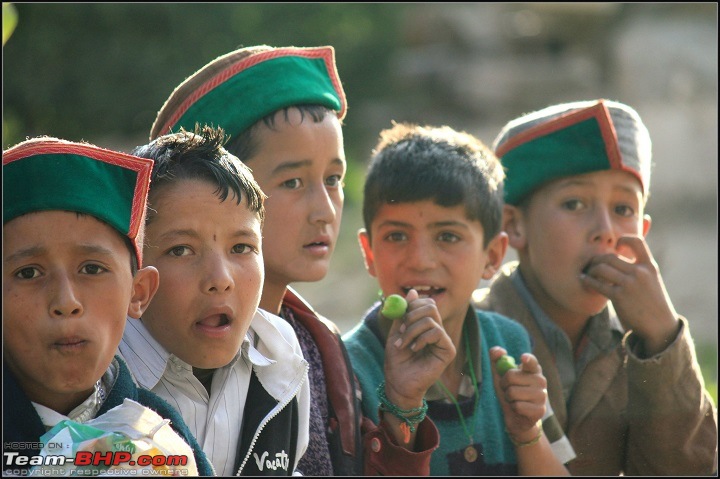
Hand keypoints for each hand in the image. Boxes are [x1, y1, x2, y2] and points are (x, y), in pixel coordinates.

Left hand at [383, 289, 455, 408]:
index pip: (426, 302)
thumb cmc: (397, 360)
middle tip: (402, 329)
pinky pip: (437, 332)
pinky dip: (421, 339)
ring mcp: (443, 340)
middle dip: (411, 315)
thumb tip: (413, 291)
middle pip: (431, 305)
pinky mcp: (448, 350)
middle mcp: (436, 329)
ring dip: (412, 331)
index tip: (400, 317)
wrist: (398, 382)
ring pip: (431, 319)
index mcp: (425, 324)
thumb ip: (404, 313)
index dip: (412, 305)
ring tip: (404, 344)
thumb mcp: (397, 332)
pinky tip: (414, 349)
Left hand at [490, 346, 545, 440]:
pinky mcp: (540, 410)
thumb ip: (497, 360)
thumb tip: (498, 351)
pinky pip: (517, 406)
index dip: (527, 359)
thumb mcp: (500, 376)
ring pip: (512, 392)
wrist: (517, 418)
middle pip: (511, 376)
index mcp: (533, 369)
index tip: (523, 358)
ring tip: (514, 400)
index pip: (531, 362)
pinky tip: (519, 410)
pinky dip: (513, 408)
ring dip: (508, 398)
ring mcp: (542, 395)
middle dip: (504, 385)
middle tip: (508, 390)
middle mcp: (541, 380)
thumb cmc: (509, 392)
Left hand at [580, 235, 678, 354]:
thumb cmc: (652, 303)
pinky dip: (588, 281)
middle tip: (591, 264)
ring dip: (591, 270)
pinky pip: (597, 284)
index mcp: (649, 266)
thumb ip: (638, 269)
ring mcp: (630, 284)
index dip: (624, 239)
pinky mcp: (619, 297)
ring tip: (588, 274)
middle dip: (597, 260)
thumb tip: (615, 259)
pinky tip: (584, 281)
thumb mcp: (652, 281)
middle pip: (610, 256)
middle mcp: (640, 272)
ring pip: (601, 268)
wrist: (660, 326)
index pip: (637, 242)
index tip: (616, 247)